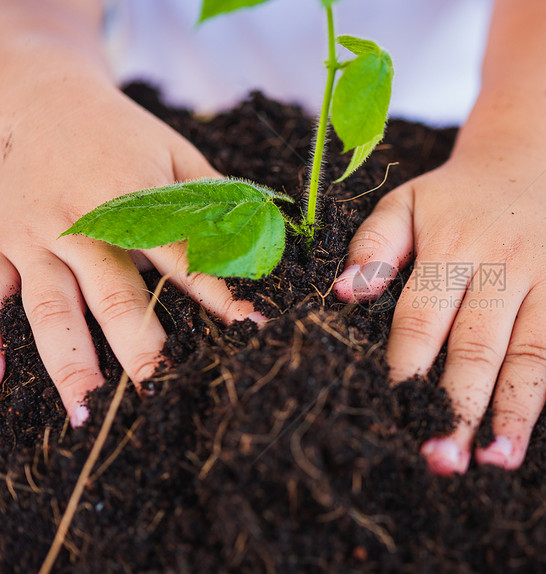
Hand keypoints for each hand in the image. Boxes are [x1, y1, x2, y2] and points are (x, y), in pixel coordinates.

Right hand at [0, 61, 261, 426]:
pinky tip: (1, 376)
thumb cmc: (122, 133)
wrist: (41, 97)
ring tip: (85, 410)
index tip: (248, 327)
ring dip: (69, 360)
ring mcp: (34, 236)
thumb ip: (215, 200)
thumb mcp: (176, 154)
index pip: (184, 256)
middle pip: (114, 292)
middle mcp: (82, 222)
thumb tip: (264, 241)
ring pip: (51, 307)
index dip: (218, 292)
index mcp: (133, 197)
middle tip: (162, 387)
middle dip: (139, 344)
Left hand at [333, 148, 545, 472]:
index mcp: (450, 244)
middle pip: (477, 344)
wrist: (529, 159)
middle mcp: (503, 259)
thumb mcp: (405, 204)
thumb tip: (345, 293)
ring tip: (498, 459)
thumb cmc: (455, 198)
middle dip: (459, 407)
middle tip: (441, 460)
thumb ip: (373, 245)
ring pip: (534, 346)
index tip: (395, 415)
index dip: (408, 370)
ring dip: (517, 406)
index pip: (422, 318)